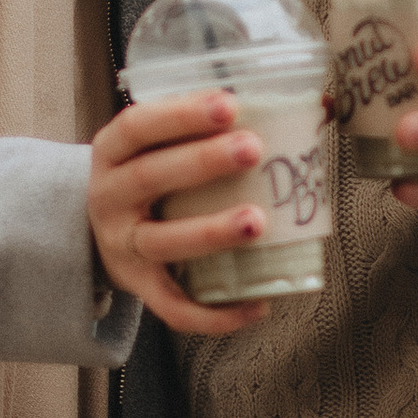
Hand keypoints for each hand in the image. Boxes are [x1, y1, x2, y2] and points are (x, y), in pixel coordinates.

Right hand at [87, 87, 272, 336]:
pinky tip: (256, 305)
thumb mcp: (160, 142)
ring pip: (163, 242)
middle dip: (202, 162)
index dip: (180, 114)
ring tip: (257, 222)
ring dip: (211, 231)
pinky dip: (214, 313)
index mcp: (112, 151)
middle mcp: (110, 196)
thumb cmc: (150, 172)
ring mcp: (122, 245)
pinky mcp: (138, 287)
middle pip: (149, 177)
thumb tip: (317, 105)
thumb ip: (215, 123)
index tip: (228, 104)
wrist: (100, 230)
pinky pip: (173, 307)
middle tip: (253, 149)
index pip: (138, 126)